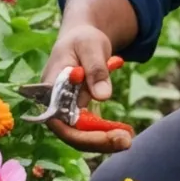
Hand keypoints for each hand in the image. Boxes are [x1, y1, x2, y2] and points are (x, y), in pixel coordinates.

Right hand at [41, 23, 130, 153]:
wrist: (83, 39)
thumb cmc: (83, 39)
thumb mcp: (91, 46)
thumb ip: (96, 69)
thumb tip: (103, 96)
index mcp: (50, 86)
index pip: (59, 119)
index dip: (81, 133)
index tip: (109, 134)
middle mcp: (54, 103)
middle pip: (69, 133)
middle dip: (97, 141)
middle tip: (126, 141)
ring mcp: (65, 109)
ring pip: (80, 136)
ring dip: (104, 141)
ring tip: (128, 138)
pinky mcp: (78, 113)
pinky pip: (89, 130)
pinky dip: (106, 134)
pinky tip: (126, 134)